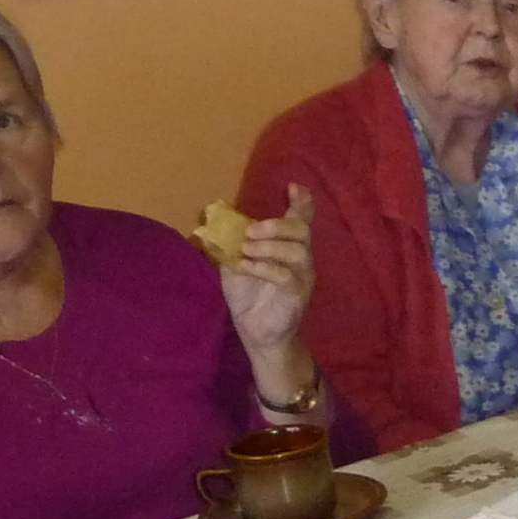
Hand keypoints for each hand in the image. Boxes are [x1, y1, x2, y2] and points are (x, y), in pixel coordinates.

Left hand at [222, 184, 316, 354]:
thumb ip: (231, 242)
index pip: (302, 220)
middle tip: (251, 231)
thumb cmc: (249, 296)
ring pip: (298, 251)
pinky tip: (247, 267)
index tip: (294, 186)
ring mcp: (302, 277)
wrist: (257, 332)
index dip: (302, 203)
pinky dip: (264, 268)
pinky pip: (286, 276)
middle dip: (276, 225)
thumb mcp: (235, 262)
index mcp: (287, 247)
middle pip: (302, 231)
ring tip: (247, 250)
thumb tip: (214, 218)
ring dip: (269, 246)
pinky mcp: (297, 295)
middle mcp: (301, 259)